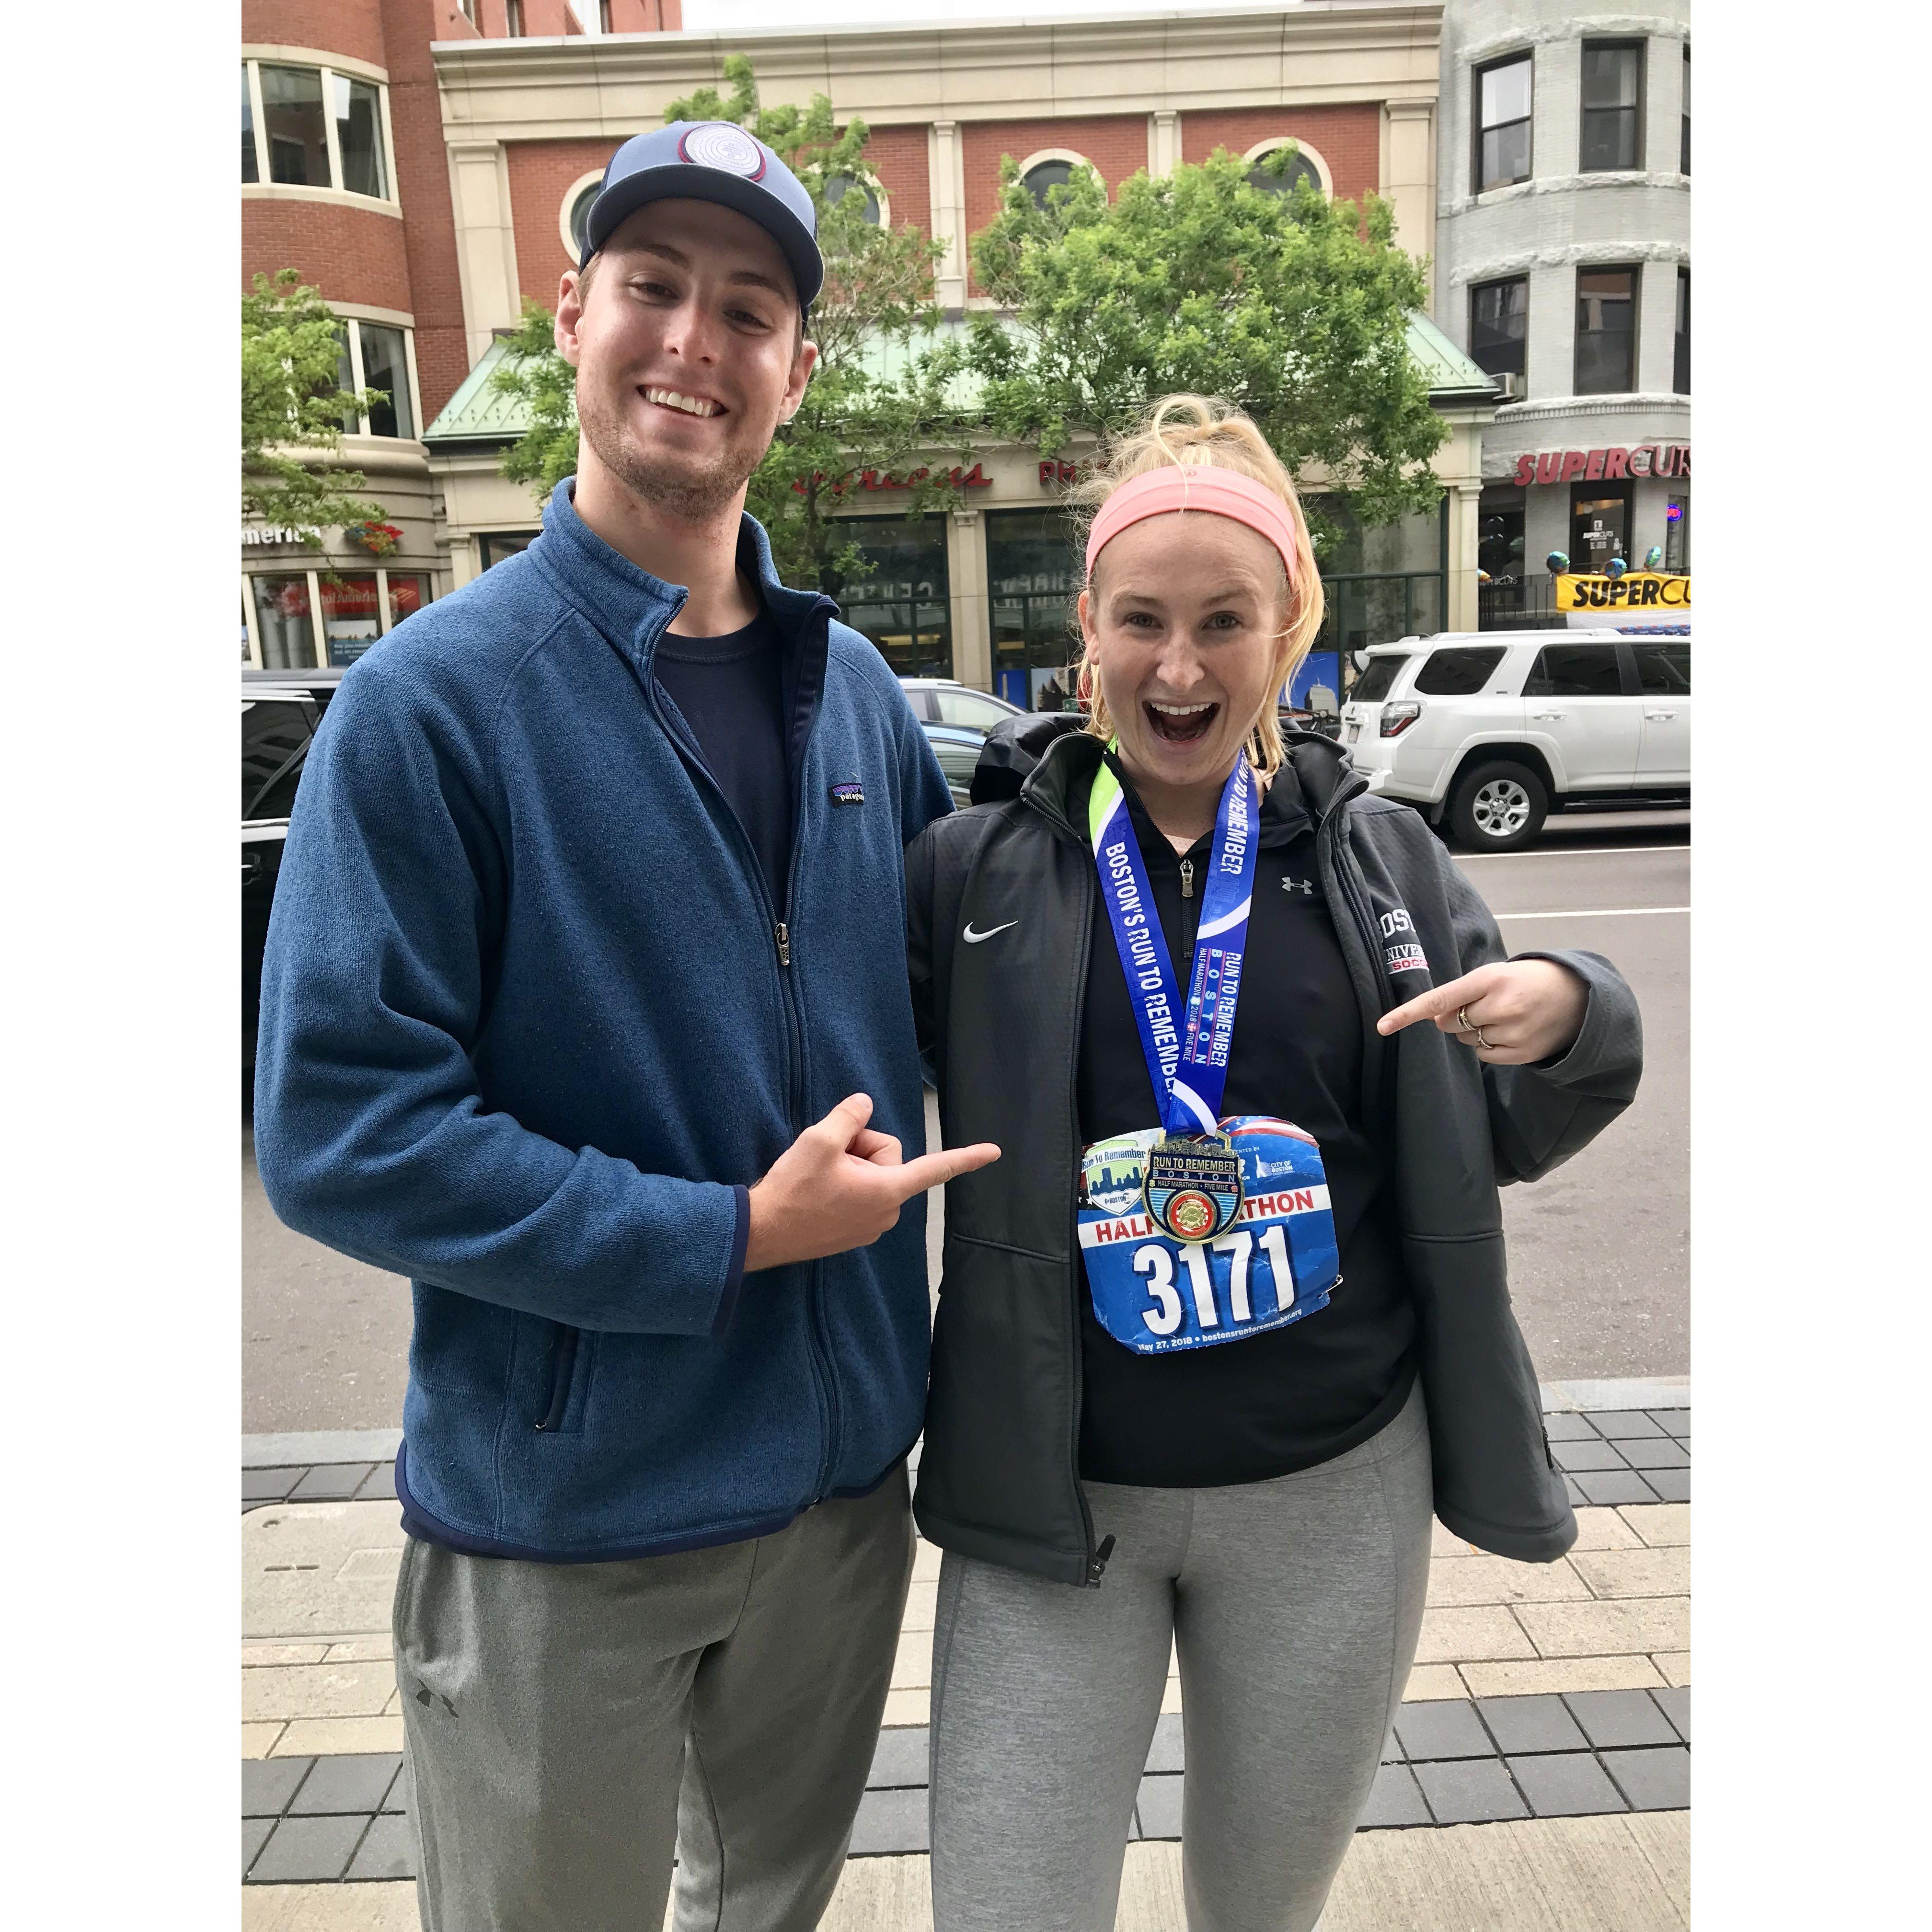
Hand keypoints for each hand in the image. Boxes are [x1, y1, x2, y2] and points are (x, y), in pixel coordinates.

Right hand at [743, 1093, 999, 1272]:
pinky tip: (816, 1191)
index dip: (966, 1158)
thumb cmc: (792, 1188)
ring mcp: (870, 1227)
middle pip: (888, 1159)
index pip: (936, 1168)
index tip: (994, 1152)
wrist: (761, 1232)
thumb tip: (865, 1104)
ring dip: (849, 1167)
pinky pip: (859, 1195)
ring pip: (872, 1176)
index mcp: (887, 1191)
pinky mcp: (853, 1234)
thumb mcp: (820, 1140)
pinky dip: (842, 1185)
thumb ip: (849, 1116)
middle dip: (861, 1149)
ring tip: (818, 1178)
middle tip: (828, 1157)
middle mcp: (887, 1213)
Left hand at [1376, 960, 1587, 1065]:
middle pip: (1449, 1023)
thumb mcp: (1496, 974)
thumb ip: (1463, 992)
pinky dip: (1489, 1046)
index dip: (1408, 1013)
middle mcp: (1501, 1006)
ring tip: (1502, 1016)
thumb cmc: (1527, 981)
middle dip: (1454, 1017)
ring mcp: (1513, 1032)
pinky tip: (1509, 1032)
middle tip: (1482, 1005)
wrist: (1577, 997)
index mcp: (1490, 979)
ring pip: (1466, 1040)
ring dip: (1473, 1031)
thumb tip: (1435, 1017)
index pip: (1440, 999)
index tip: (1383, 1026)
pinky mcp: (1522, 1053)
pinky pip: (1485, 1055)